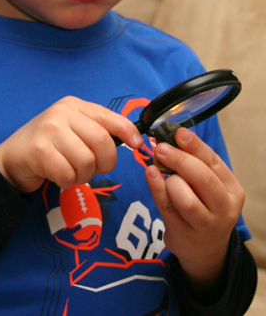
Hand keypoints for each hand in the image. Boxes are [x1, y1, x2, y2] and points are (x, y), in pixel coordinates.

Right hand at [0, 96, 143, 192]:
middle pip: (103, 142)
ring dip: (82, 176)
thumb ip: (96, 130)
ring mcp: (49, 130)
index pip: (109, 116)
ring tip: (70, 171)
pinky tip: (57, 175)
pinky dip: (66, 181)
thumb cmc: (48, 146)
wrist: (11, 158)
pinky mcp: (39, 150)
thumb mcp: (72, 130)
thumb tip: (133, 139)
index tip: (137, 145)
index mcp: (73, 106)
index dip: (128, 132)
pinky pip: (68, 174)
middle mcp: (62, 113)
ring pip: (87, 161)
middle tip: (92, 169)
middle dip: (104, 163)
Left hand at [145, 127, 244, 295]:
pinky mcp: (183, 233)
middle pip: (201, 178)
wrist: (204, 249)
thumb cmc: (205, 207)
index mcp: (232, 190)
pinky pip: (166, 207)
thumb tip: (175, 136)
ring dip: (169, 179)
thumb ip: (197, 163)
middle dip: (179, 158)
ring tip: (160, 171)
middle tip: (161, 148)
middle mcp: (223, 208)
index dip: (194, 145)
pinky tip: (150, 174)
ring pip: (185, 197)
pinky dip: (156, 187)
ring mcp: (204, 224)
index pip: (213, 162)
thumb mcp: (210, 186)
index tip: (178, 133)